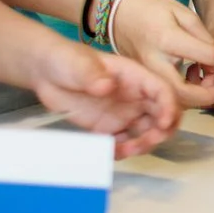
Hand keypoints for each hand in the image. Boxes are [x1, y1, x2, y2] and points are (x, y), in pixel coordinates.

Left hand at [29, 41, 180, 157]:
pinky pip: (123, 143)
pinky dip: (122, 151)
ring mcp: (122, 113)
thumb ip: (92, 74)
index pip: (161, 90)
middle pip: (161, 114)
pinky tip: (110, 153)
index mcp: (134, 76)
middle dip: (161, 131)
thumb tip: (107, 86)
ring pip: (146, 132)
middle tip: (146, 142)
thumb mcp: (78, 64)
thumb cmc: (65, 59)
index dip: (169, 106)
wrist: (44, 72)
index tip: (164, 122)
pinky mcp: (108, 127)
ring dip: (144, 144)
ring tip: (125, 151)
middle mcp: (134, 96)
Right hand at [107, 0, 213, 109]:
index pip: (205, 55)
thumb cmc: (152, 8)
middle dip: (208, 96)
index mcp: (167, 39)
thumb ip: (203, 37)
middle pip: (184, 93)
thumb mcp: (182, 12)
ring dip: (197, 99)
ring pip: (174, 100)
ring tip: (211, 84)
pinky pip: (166, 95)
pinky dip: (185, 96)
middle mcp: (155, 61)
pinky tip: (195, 84)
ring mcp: (147, 74)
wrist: (119, 12)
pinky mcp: (144, 80)